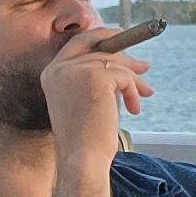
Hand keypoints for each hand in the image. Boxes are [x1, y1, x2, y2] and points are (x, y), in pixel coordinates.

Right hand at [41, 26, 147, 175]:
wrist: (82, 159)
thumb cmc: (86, 138)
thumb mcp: (86, 100)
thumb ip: (98, 78)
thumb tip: (133, 63)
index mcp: (52, 73)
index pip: (78, 42)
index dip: (101, 37)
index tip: (120, 38)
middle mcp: (60, 68)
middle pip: (98, 45)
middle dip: (124, 53)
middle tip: (143, 66)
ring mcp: (75, 70)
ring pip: (115, 62)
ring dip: (133, 80)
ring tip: (144, 95)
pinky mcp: (95, 77)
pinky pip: (124, 76)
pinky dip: (133, 91)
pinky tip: (134, 109)